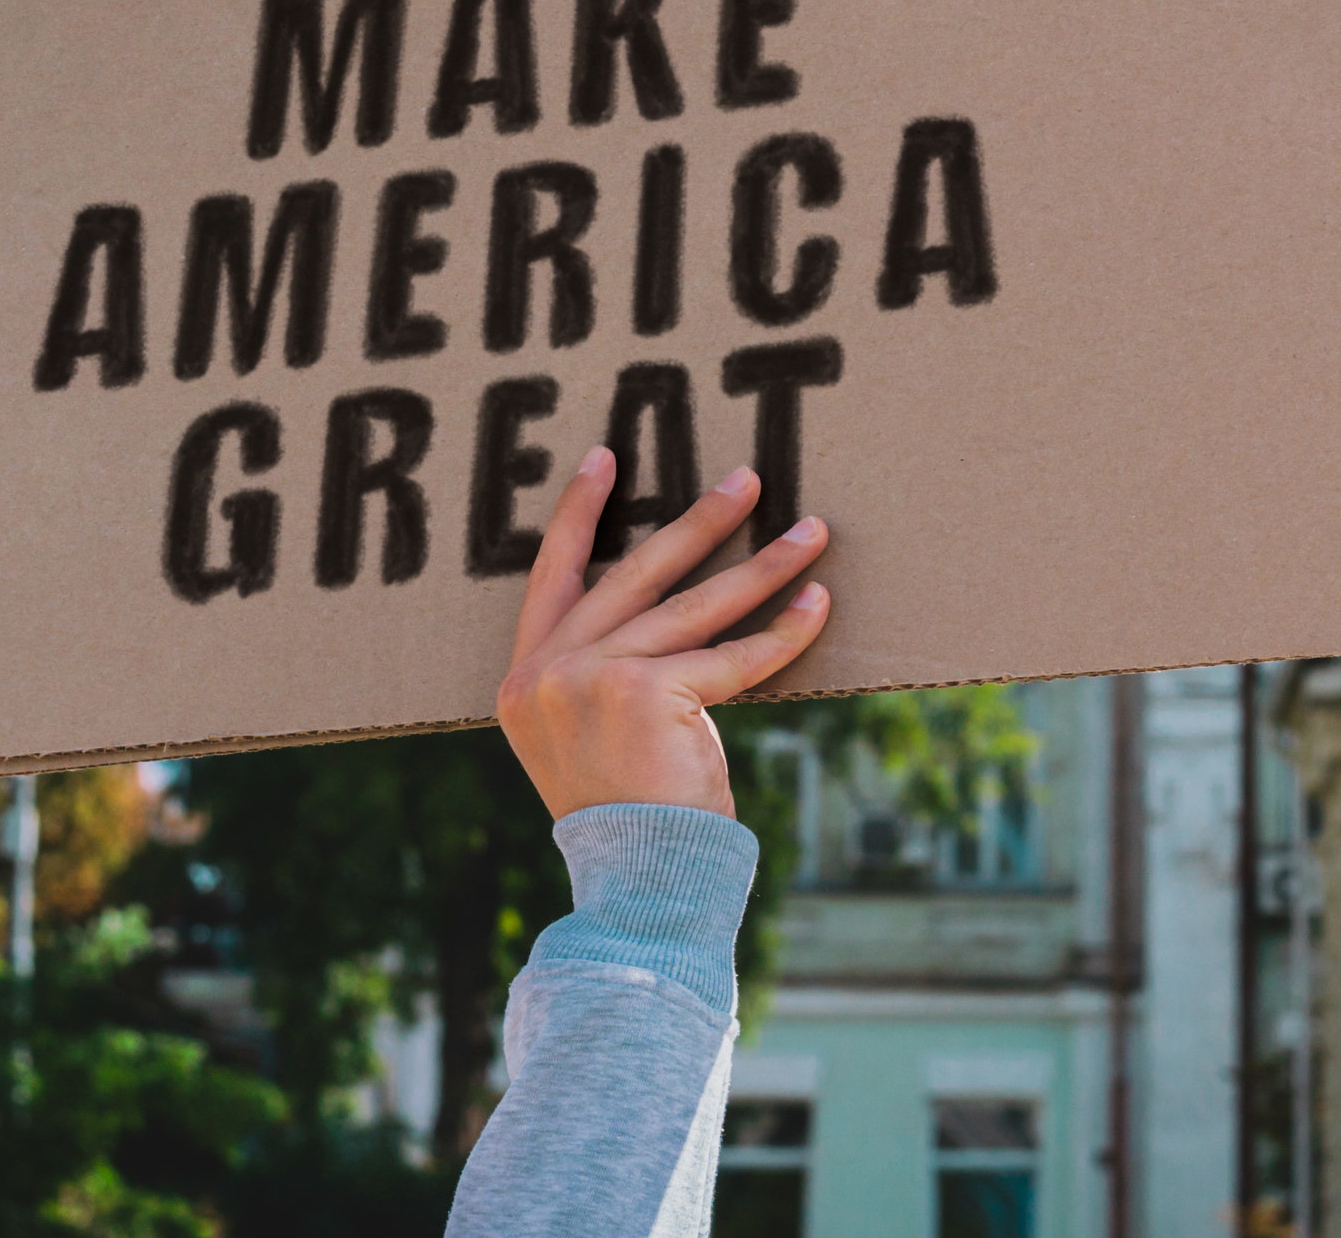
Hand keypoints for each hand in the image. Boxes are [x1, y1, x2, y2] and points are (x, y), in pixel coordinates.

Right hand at [495, 449, 833, 820]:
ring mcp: (592, 677)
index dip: (580, 514)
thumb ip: (601, 677)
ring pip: (695, 605)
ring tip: (810, 531)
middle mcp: (547, 671)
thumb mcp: (586, 740)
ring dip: (762, 565)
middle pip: (636, 573)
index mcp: (522, 679)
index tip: (606, 458)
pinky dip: (783, 632)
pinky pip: (733, 656)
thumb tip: (669, 613)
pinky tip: (818, 605)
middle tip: (748, 480)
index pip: (551, 575)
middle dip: (701, 521)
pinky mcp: (649, 691)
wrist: (637, 882)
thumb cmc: (627, 819)